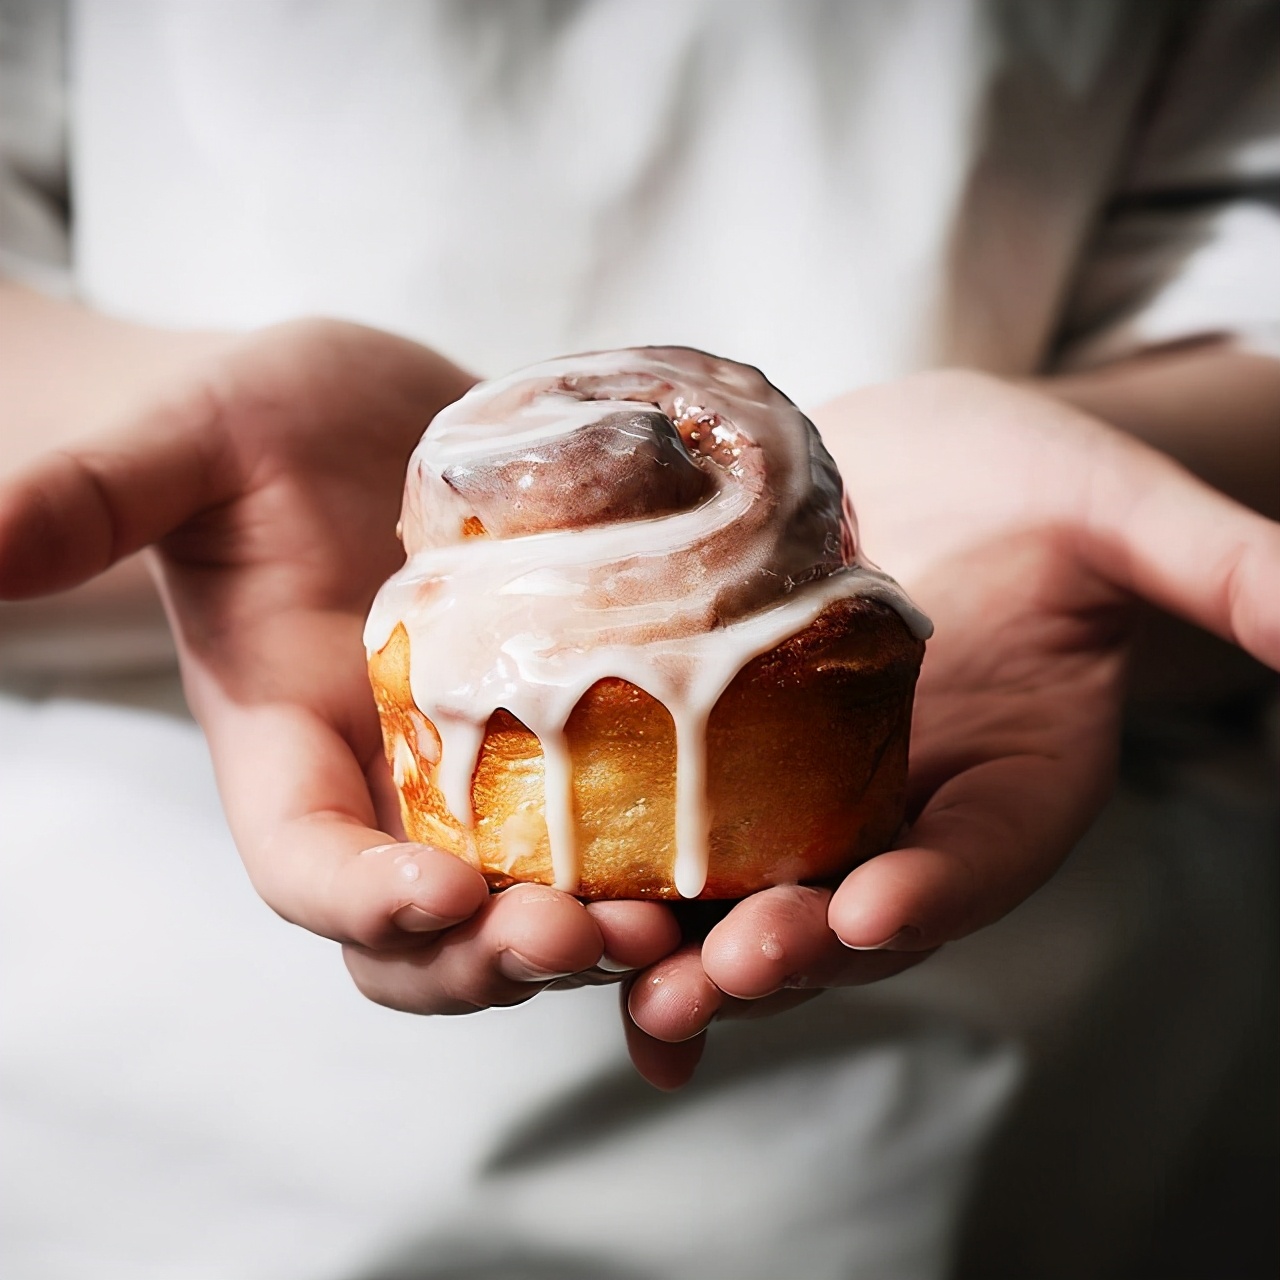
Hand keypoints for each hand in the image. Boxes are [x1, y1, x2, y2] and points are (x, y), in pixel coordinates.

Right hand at [0, 319, 679, 1011]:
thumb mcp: (185, 447)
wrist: (370, 423)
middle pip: (430, 936)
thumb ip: (88, 499)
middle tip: (594, 936)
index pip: (305, 867)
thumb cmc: (260, 431)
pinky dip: (670, 871)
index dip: (357, 901)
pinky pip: (619, 835)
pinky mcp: (574, 739)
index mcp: (287, 753)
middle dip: (498, 958)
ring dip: (601, 936)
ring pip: (534, 906)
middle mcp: (388, 793)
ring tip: (681, 921)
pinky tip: (745, 865)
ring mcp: (486, 777)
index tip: (432, 895)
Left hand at [623, 370, 1279, 1087]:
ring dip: (680, 941)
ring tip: (608, 967)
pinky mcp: (726, 759)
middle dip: (785, 950)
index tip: (879, 914)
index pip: (984, 857)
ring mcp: (811, 798)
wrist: (933, 472)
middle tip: (712, 980)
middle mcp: (907, 814)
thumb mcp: (1128, 513)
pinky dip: (619, 878)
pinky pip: (670, 835)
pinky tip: (547, 910)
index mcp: (1014, 781)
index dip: (938, 891)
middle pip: (849, 908)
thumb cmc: (1042, 487)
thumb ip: (1224, 572)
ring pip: (746, 895)